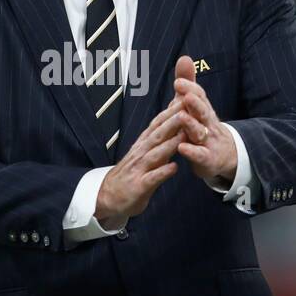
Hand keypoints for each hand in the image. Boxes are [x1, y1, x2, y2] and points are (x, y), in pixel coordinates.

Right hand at [94, 97, 186, 227]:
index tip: (185, 98)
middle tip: (187, 108)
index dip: (171, 111)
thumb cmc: (131, 175)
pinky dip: (162, 172)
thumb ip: (159, 141)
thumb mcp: (144, 154)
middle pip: (158, 134)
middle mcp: (141, 153)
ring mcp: (139, 169)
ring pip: (156, 153)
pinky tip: (174, 167)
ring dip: (170, 143)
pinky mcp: (139, 186)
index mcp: (143, 145)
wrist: (107, 197)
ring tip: (184, 134)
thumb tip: (173, 123)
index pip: (158, 124)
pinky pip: (152, 178)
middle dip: (173, 121)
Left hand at [172, 56, 237, 187]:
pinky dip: (192, 152)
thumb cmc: (204, 126)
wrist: (223, 155)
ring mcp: (208, 141)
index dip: (190, 89)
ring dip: (191, 125)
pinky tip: (182, 148)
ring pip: (200, 132)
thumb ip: (189, 83)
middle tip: (186, 96)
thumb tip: (184, 58)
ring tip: (182, 117)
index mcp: (203, 109)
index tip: (179, 82)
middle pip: (203, 111)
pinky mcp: (207, 158)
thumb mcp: (196, 105)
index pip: (199, 96)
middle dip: (195, 103)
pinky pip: (200, 155)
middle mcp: (207, 123)